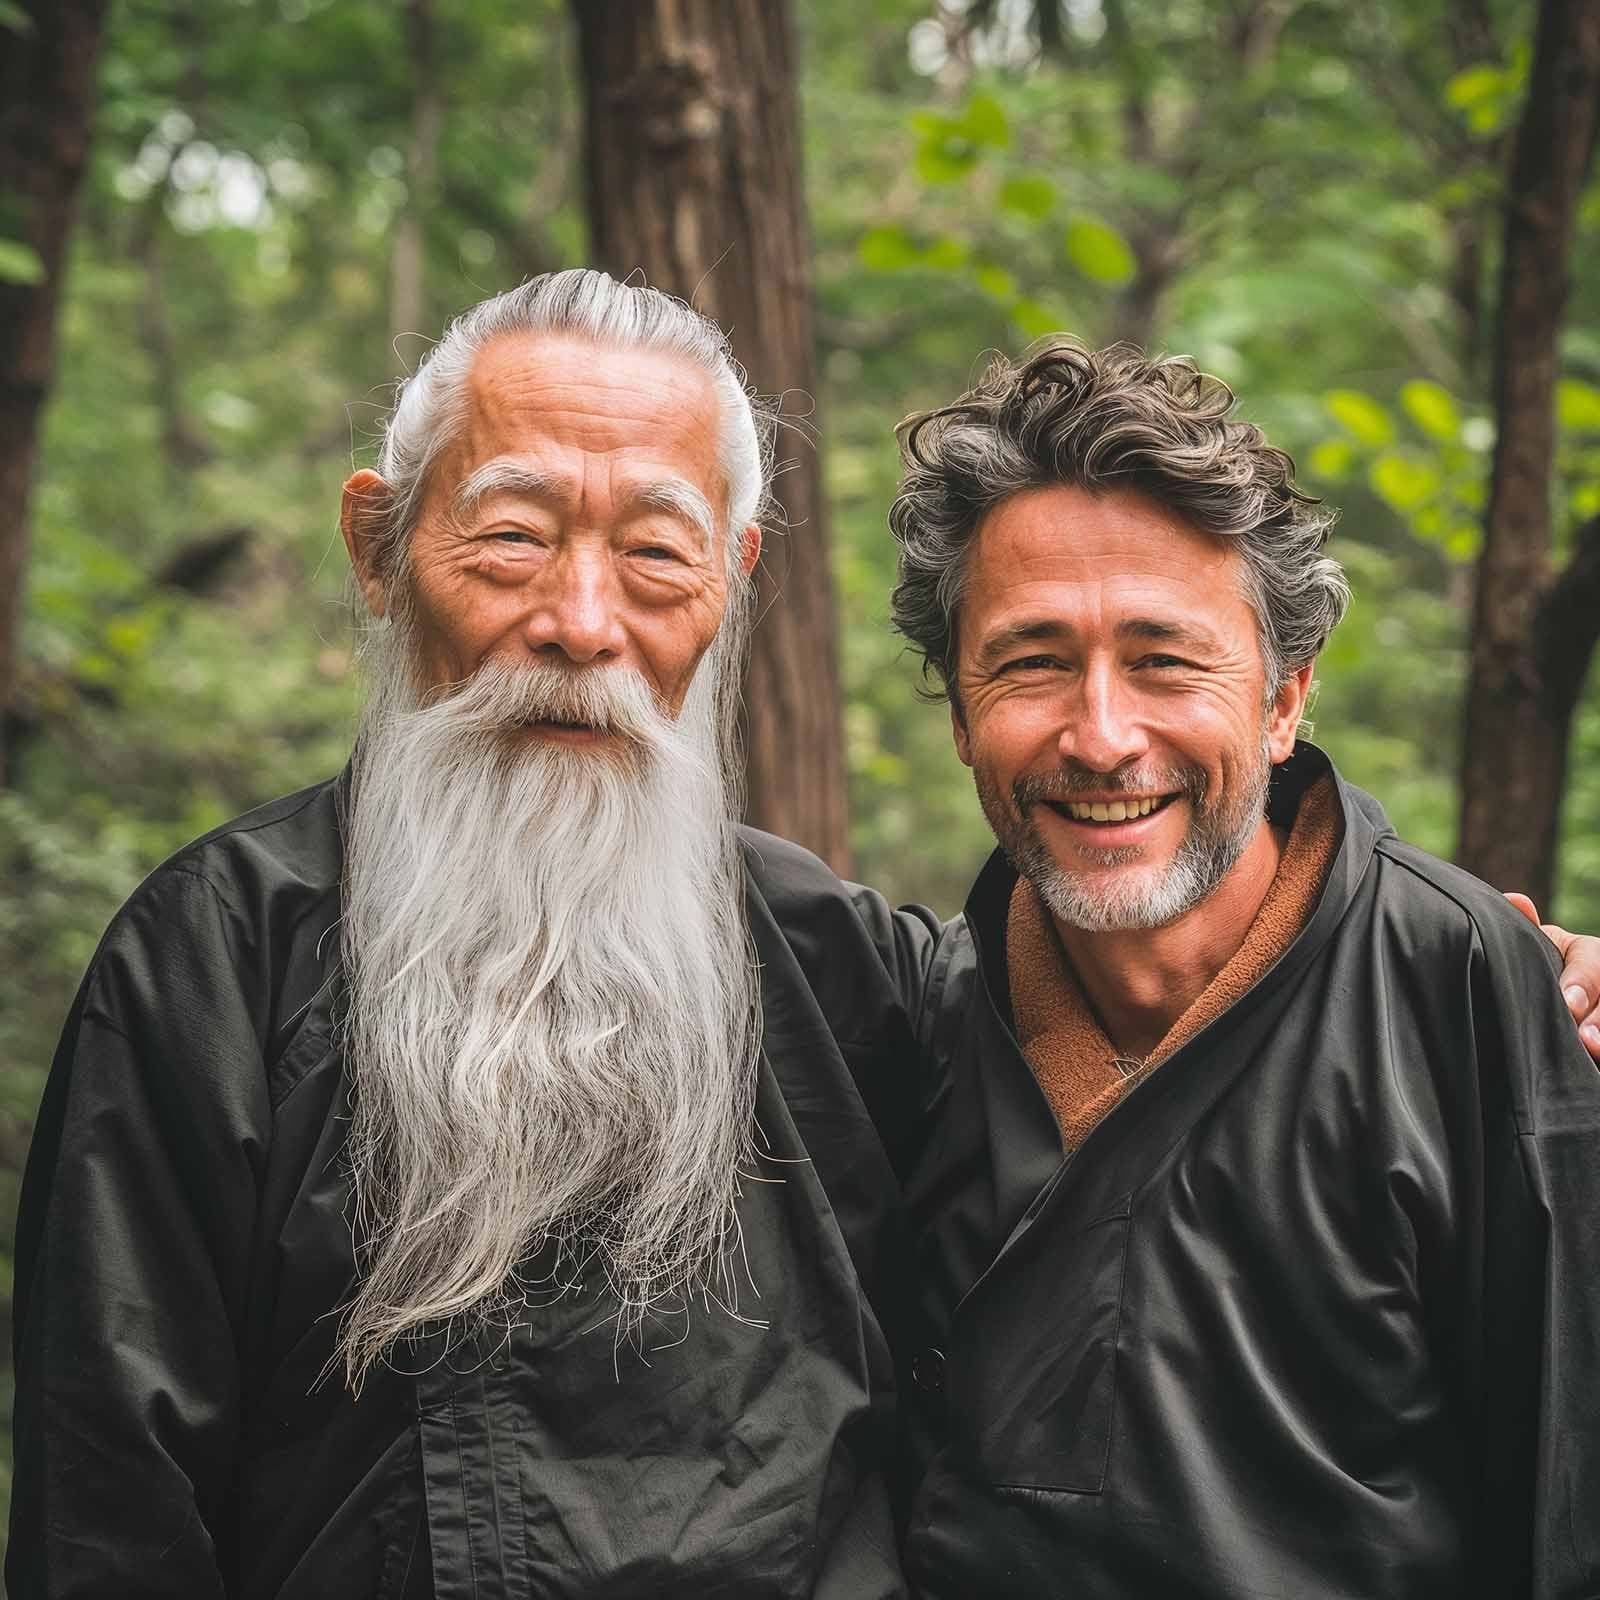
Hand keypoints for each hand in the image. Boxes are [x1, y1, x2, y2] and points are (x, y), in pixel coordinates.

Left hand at [1506, 892, 1599, 1061]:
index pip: (1593, 960)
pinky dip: (1599, 1054)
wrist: (1540, 997)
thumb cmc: (1535, 970)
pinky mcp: (1598, 1028)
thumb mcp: (1536, 950)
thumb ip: (1528, 931)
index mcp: (1588, 953)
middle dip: (1599, 1017)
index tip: (1569, 1004)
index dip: (1583, 982)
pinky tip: (1593, 1064)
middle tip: (1585, 1040)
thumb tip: (1516, 900)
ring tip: (1591, 1051)